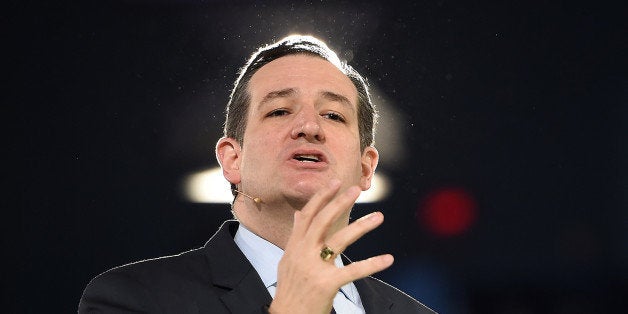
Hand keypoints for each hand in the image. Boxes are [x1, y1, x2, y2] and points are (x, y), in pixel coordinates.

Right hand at [268, 179, 393, 313]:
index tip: (335, 182)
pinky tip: (388, 259)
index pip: (308, 215)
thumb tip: (298, 213)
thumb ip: (295, 236)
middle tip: (356, 189)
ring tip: (379, 216)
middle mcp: (302, 253)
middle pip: (322, 221)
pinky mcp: (327, 284)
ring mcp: (314, 268)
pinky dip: (372, 264)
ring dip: (362, 226)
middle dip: (339, 203)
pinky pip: (354, 271)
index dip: (321, 197)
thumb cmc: (290, 288)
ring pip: (340, 240)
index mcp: (294, 246)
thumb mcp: (288, 259)